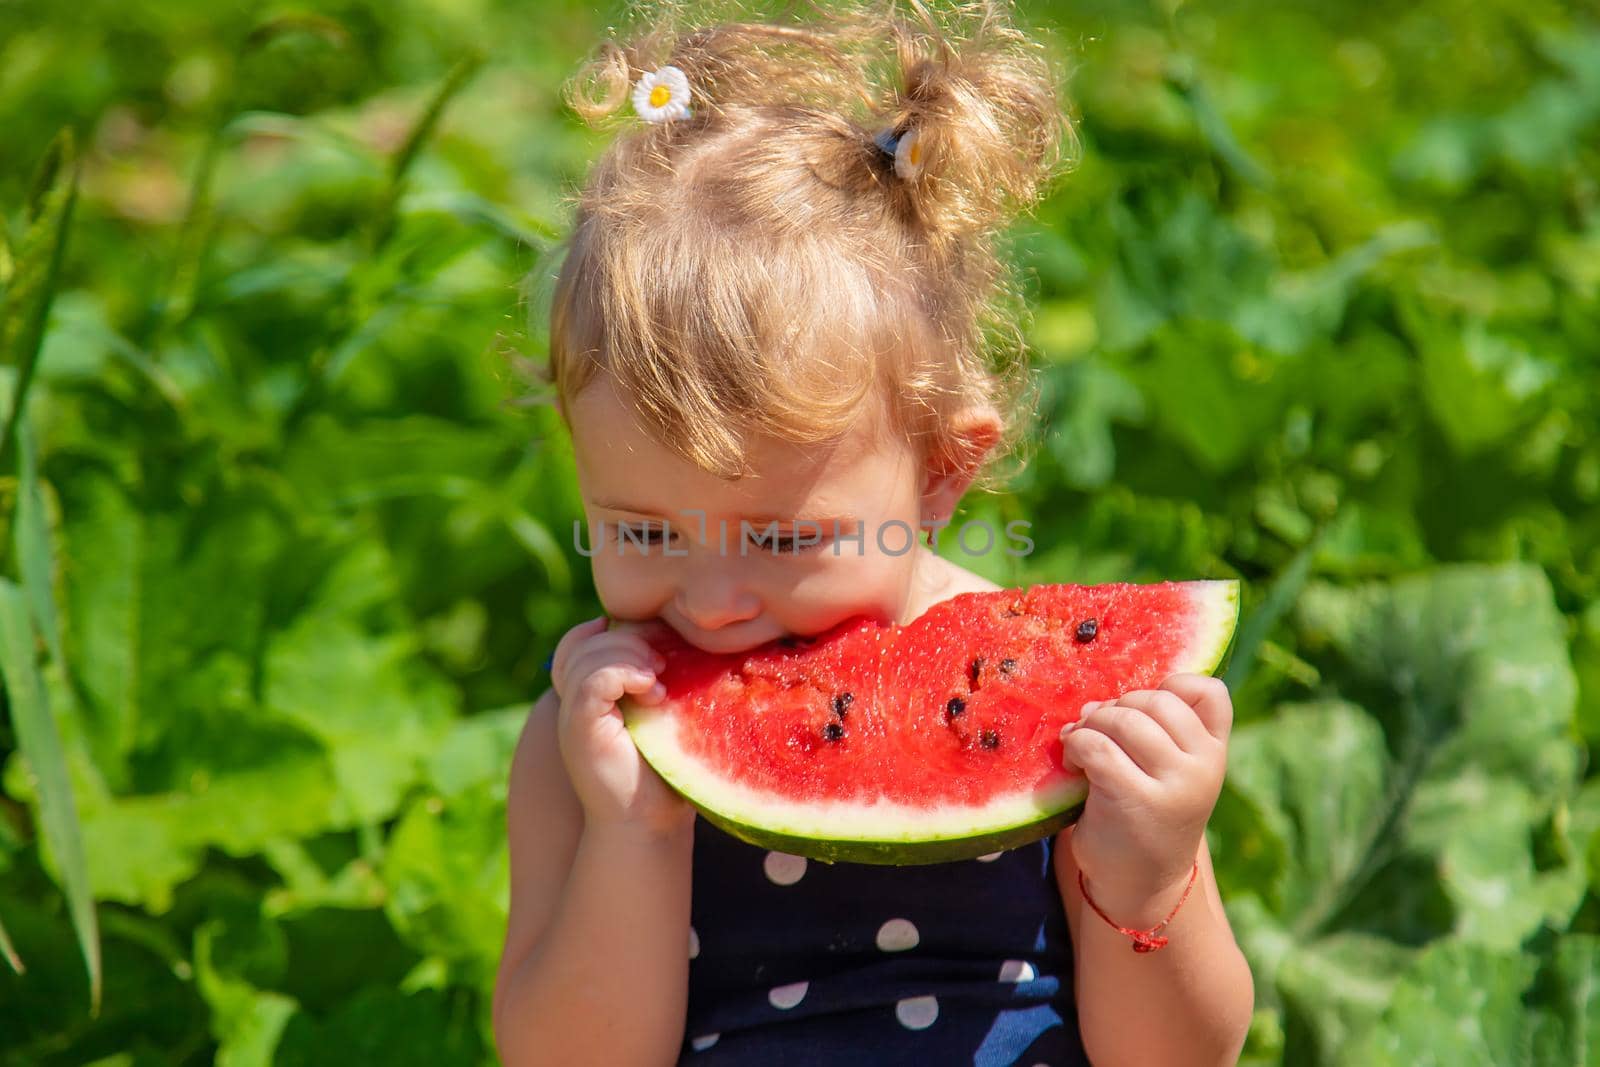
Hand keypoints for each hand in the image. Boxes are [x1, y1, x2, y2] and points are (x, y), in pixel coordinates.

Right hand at [549, 614, 694, 836]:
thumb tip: (672, 640)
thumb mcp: (657, 716)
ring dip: (630, 656)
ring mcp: (572, 716)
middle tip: (661, 664)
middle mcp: (571, 704)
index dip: (611, 630)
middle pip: (584, 642)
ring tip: (658, 682)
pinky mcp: (580, 729)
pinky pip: (592, 681)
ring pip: (588, 656)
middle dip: (628, 640)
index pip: (579, 641)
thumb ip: (651, 680)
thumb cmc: (659, 774)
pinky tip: (652, 691)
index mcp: (586, 698)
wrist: (647, 824)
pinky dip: (623, 674)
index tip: (652, 640)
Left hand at [1057, 673, 1232, 915]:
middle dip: (1115, 708)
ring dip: (1091, 727)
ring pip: (1124, 718)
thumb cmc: (1146, 818)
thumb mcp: (1166, 771)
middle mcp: (1205, 766)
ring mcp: (1176, 784)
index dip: (1170, 687)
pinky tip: (1074, 767)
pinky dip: (1076, 747)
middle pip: (1155, 699)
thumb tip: (1095, 702)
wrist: (1139, 886)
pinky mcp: (1137, 800)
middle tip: (1096, 734)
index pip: (1209, 692)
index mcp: (1215, 753)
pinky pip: (1097, 747)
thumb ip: (1151, 731)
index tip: (1141, 711)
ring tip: (1082, 749)